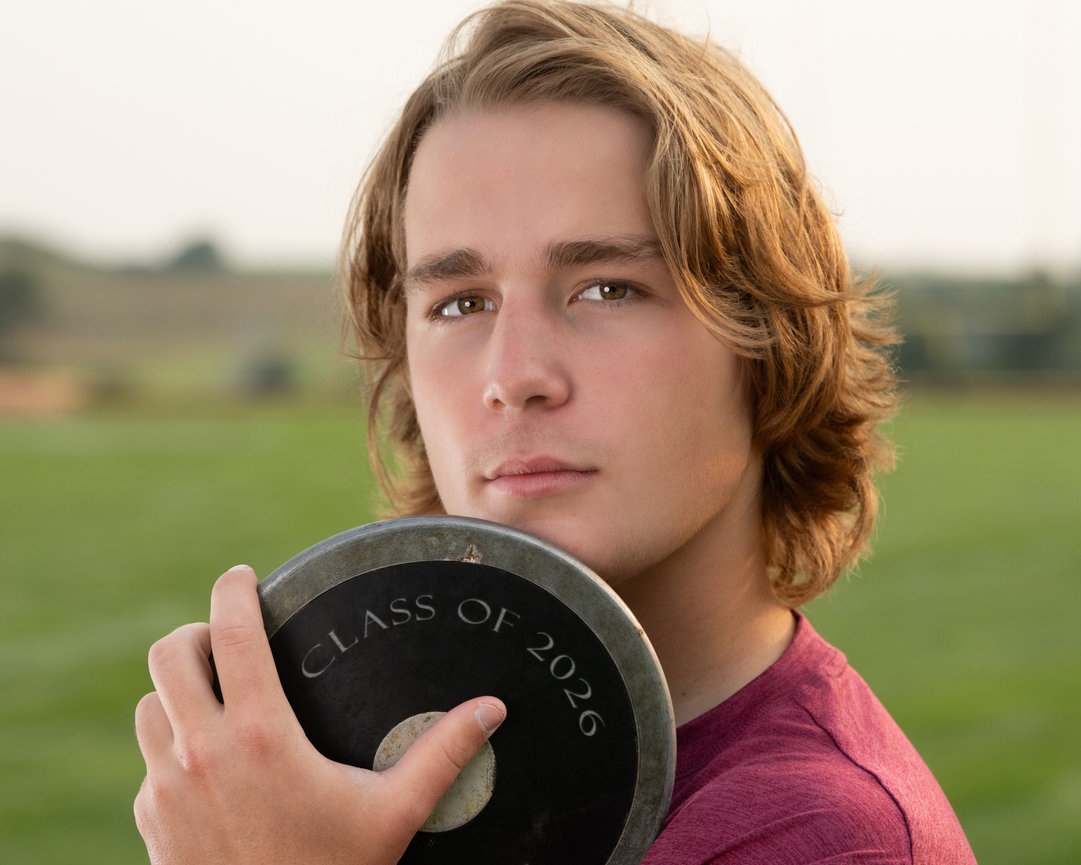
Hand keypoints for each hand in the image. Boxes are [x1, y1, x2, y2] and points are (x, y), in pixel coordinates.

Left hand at [134, 565, 505, 864]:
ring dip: (176, 692)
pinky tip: (210, 768)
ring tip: (216, 697)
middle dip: (195, 634)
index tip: (243, 576)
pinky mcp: (151, 825)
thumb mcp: (396, 812)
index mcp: (259, 736)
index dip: (232, 589)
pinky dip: (172, 748)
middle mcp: (200, 755)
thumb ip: (444, 752)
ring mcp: (166, 791)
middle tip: (227, 640)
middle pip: (168, 657)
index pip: (230, 632)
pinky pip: (150, 763)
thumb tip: (493, 708)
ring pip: (149, 708)